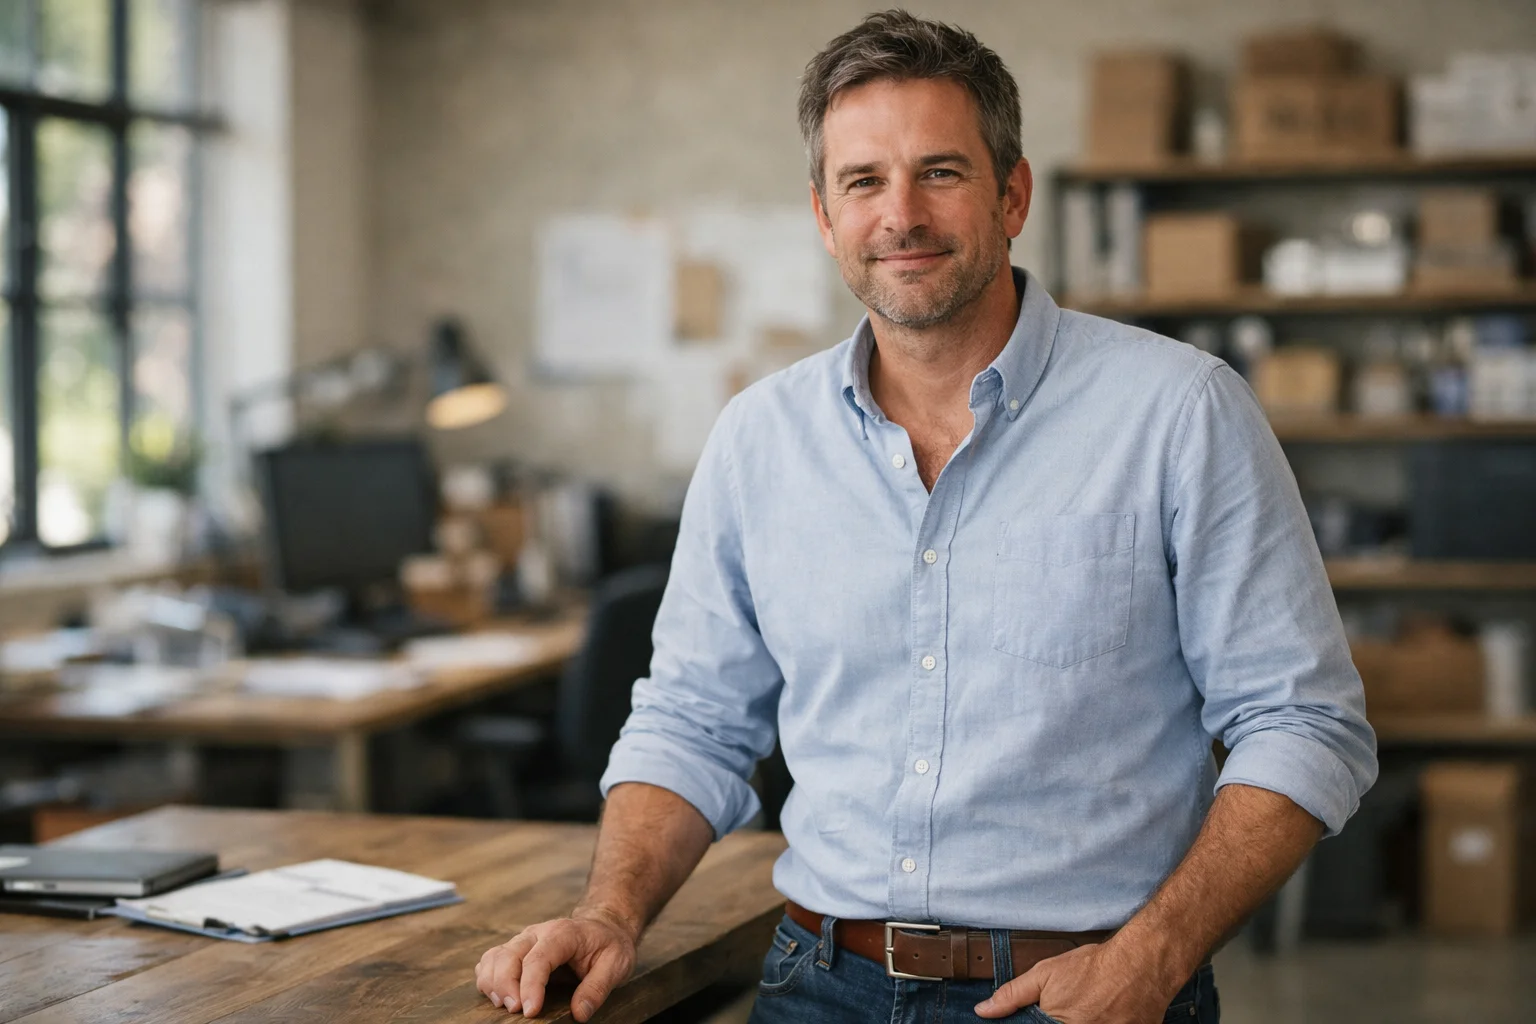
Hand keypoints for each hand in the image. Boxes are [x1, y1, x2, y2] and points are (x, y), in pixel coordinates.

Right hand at [475, 910, 636, 1019]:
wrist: (604, 926)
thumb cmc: (609, 945)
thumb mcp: (616, 964)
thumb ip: (597, 988)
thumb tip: (579, 1014)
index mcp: (562, 933)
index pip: (538, 959)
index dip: (530, 986)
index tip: (530, 1012)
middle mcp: (537, 933)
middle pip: (508, 956)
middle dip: (506, 986)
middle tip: (516, 1012)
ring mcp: (524, 940)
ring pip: (495, 957)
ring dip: (493, 983)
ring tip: (505, 1005)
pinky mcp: (516, 949)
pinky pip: (491, 959)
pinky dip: (488, 977)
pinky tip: (497, 995)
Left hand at [973, 938, 1174, 1022]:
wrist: (1141, 965)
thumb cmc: (1093, 969)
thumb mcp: (1045, 975)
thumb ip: (1013, 996)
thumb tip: (984, 1011)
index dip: (1041, 1021)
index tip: (1050, 1013)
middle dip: (1065, 1019)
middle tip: (1076, 1005)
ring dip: (1084, 1019)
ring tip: (1090, 1006)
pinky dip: (1103, 1022)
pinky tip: (1104, 1012)